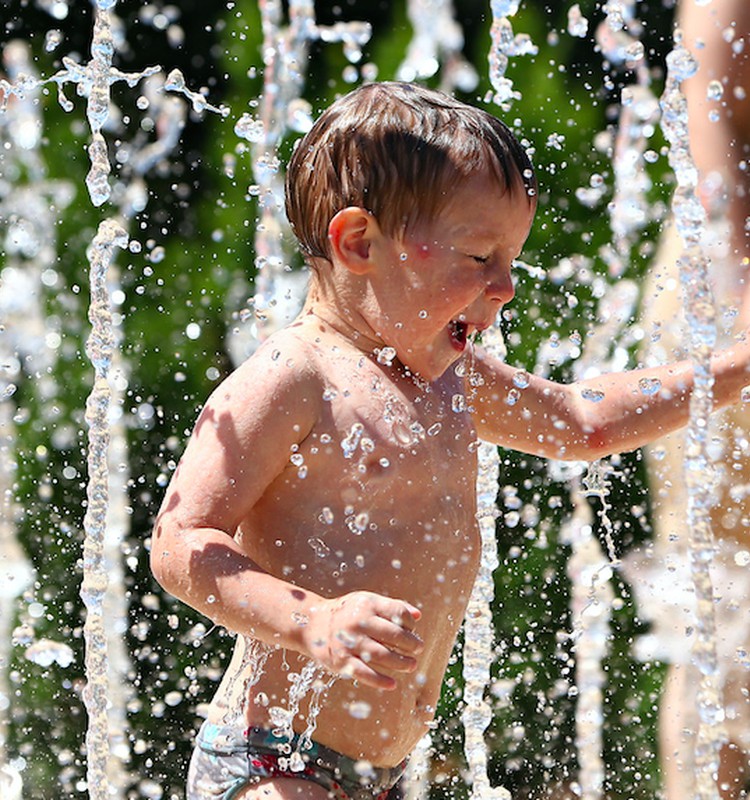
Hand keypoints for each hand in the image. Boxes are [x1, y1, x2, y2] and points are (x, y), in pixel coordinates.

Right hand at [303, 591, 422, 689]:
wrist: (313, 625)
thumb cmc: (347, 613)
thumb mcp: (367, 602)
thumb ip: (392, 607)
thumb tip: (418, 615)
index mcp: (367, 604)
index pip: (398, 612)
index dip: (409, 623)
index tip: (412, 630)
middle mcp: (358, 622)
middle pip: (394, 634)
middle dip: (411, 644)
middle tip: (418, 649)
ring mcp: (349, 642)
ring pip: (382, 655)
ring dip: (401, 662)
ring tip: (411, 665)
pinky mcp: (342, 661)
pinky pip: (365, 673)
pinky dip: (380, 680)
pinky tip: (392, 683)